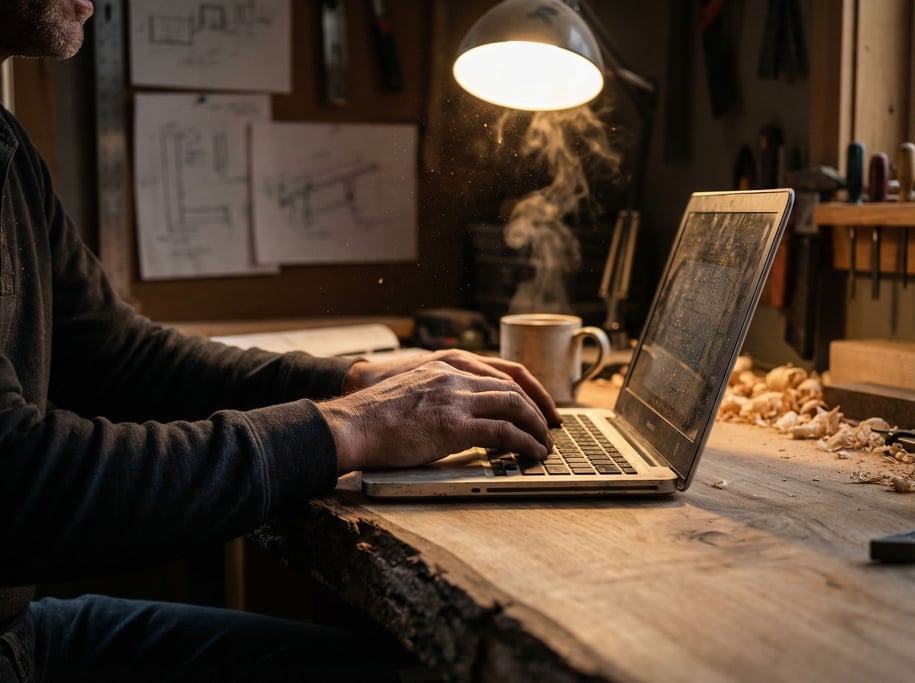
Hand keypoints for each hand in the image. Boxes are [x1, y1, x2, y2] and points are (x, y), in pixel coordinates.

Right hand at [321, 360, 553, 473]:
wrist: (352, 425)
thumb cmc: (375, 417)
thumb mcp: (414, 391)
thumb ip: (440, 393)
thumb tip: (460, 414)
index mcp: (446, 365)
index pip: (501, 371)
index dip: (527, 389)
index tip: (540, 405)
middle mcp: (455, 376)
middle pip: (513, 386)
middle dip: (538, 408)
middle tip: (550, 427)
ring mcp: (455, 399)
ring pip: (514, 405)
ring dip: (536, 426)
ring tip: (545, 444)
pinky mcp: (454, 426)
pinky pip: (504, 431)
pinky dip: (525, 442)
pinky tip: (533, 453)